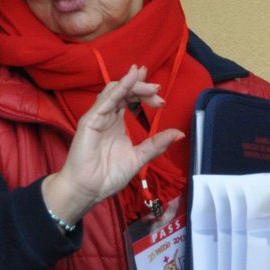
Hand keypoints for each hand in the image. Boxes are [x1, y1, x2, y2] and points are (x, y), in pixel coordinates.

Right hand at [42, 65, 183, 223]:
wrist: (90, 190)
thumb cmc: (108, 176)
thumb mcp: (139, 157)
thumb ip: (156, 144)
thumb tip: (179, 134)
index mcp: (116, 123)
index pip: (130, 99)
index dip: (145, 94)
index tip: (162, 101)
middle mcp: (107, 116)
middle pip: (124, 90)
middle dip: (142, 86)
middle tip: (158, 90)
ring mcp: (98, 116)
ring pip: (115, 90)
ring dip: (134, 85)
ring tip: (150, 87)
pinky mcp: (90, 120)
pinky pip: (106, 100)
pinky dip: (120, 88)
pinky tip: (131, 79)